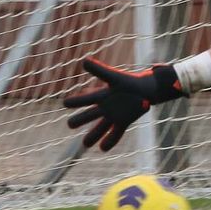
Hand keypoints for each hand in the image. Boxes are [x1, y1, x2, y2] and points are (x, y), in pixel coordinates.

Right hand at [63, 58, 184, 150]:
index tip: (65, 102)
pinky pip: (115, 134)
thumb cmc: (127, 81)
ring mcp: (112, 117)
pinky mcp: (123, 123)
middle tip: (71, 124)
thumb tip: (83, 61)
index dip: (75, 101)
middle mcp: (104, 108)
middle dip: (79, 120)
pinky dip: (110, 141)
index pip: (85, 99)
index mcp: (101, 96)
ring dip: (92, 136)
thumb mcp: (114, 76)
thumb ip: (99, 70)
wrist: (145, 90)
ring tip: (85, 143)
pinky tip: (103, 148)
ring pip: (99, 129)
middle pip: (88, 116)